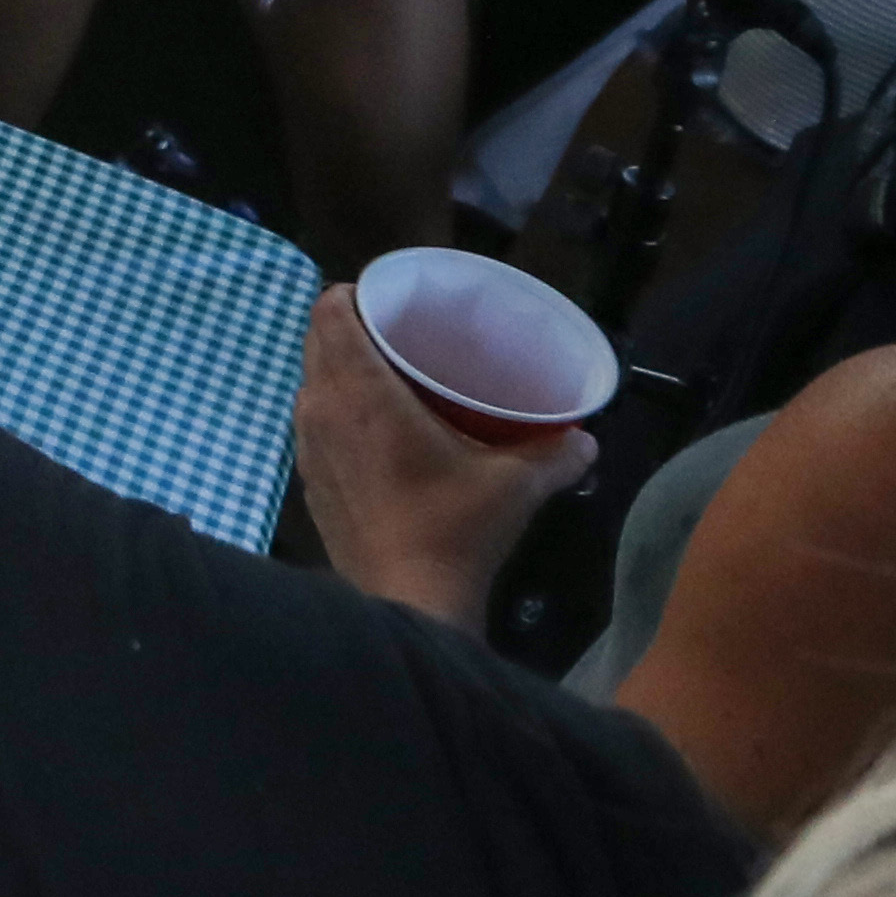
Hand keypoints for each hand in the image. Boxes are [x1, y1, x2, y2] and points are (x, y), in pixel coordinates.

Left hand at [288, 286, 587, 624]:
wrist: (407, 602)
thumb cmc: (455, 529)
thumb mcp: (514, 486)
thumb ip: (555, 454)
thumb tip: (588, 440)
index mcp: (361, 391)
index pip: (330, 311)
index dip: (356, 294)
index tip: (394, 302)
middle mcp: (321, 408)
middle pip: (318, 339)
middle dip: (353, 327)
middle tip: (402, 335)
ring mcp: (307, 446)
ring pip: (312, 381)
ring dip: (340, 369)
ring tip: (390, 376)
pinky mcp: (307, 479)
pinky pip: (312, 422)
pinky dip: (335, 411)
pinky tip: (374, 428)